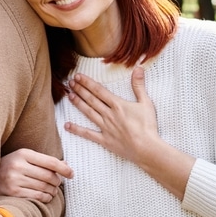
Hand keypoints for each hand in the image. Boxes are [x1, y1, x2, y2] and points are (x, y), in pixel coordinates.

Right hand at [0, 149, 73, 202]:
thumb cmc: (12, 166)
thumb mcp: (25, 158)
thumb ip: (44, 161)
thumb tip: (66, 165)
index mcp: (23, 153)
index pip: (50, 162)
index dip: (64, 169)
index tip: (72, 174)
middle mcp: (18, 165)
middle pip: (48, 176)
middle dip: (57, 181)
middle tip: (59, 183)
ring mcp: (14, 180)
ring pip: (43, 187)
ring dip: (53, 191)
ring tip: (53, 191)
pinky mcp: (12, 192)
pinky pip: (36, 197)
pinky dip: (45, 198)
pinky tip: (46, 197)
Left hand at [66, 65, 194, 199]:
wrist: (146, 148)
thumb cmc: (147, 126)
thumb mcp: (146, 103)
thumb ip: (139, 85)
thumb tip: (138, 68)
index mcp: (117, 105)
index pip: (99, 90)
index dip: (87, 82)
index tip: (78, 76)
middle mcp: (108, 114)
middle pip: (91, 100)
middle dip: (80, 90)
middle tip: (70, 83)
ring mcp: (105, 127)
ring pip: (88, 113)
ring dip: (78, 104)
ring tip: (69, 96)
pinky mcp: (104, 140)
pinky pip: (88, 134)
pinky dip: (77, 130)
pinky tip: (67, 125)